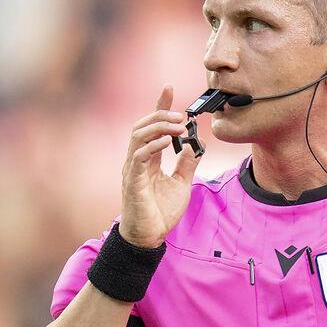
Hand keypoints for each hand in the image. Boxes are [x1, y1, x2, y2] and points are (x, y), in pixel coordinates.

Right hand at [119, 85, 199, 247]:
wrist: (150, 237)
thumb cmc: (161, 213)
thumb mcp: (182, 184)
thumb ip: (187, 163)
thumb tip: (193, 144)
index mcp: (148, 159)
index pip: (151, 126)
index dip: (159, 106)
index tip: (169, 88)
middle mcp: (137, 160)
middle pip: (142, 125)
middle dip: (160, 114)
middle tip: (181, 115)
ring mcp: (132, 169)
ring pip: (138, 135)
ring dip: (158, 126)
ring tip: (177, 125)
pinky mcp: (132, 181)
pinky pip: (139, 156)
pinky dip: (152, 145)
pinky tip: (167, 142)